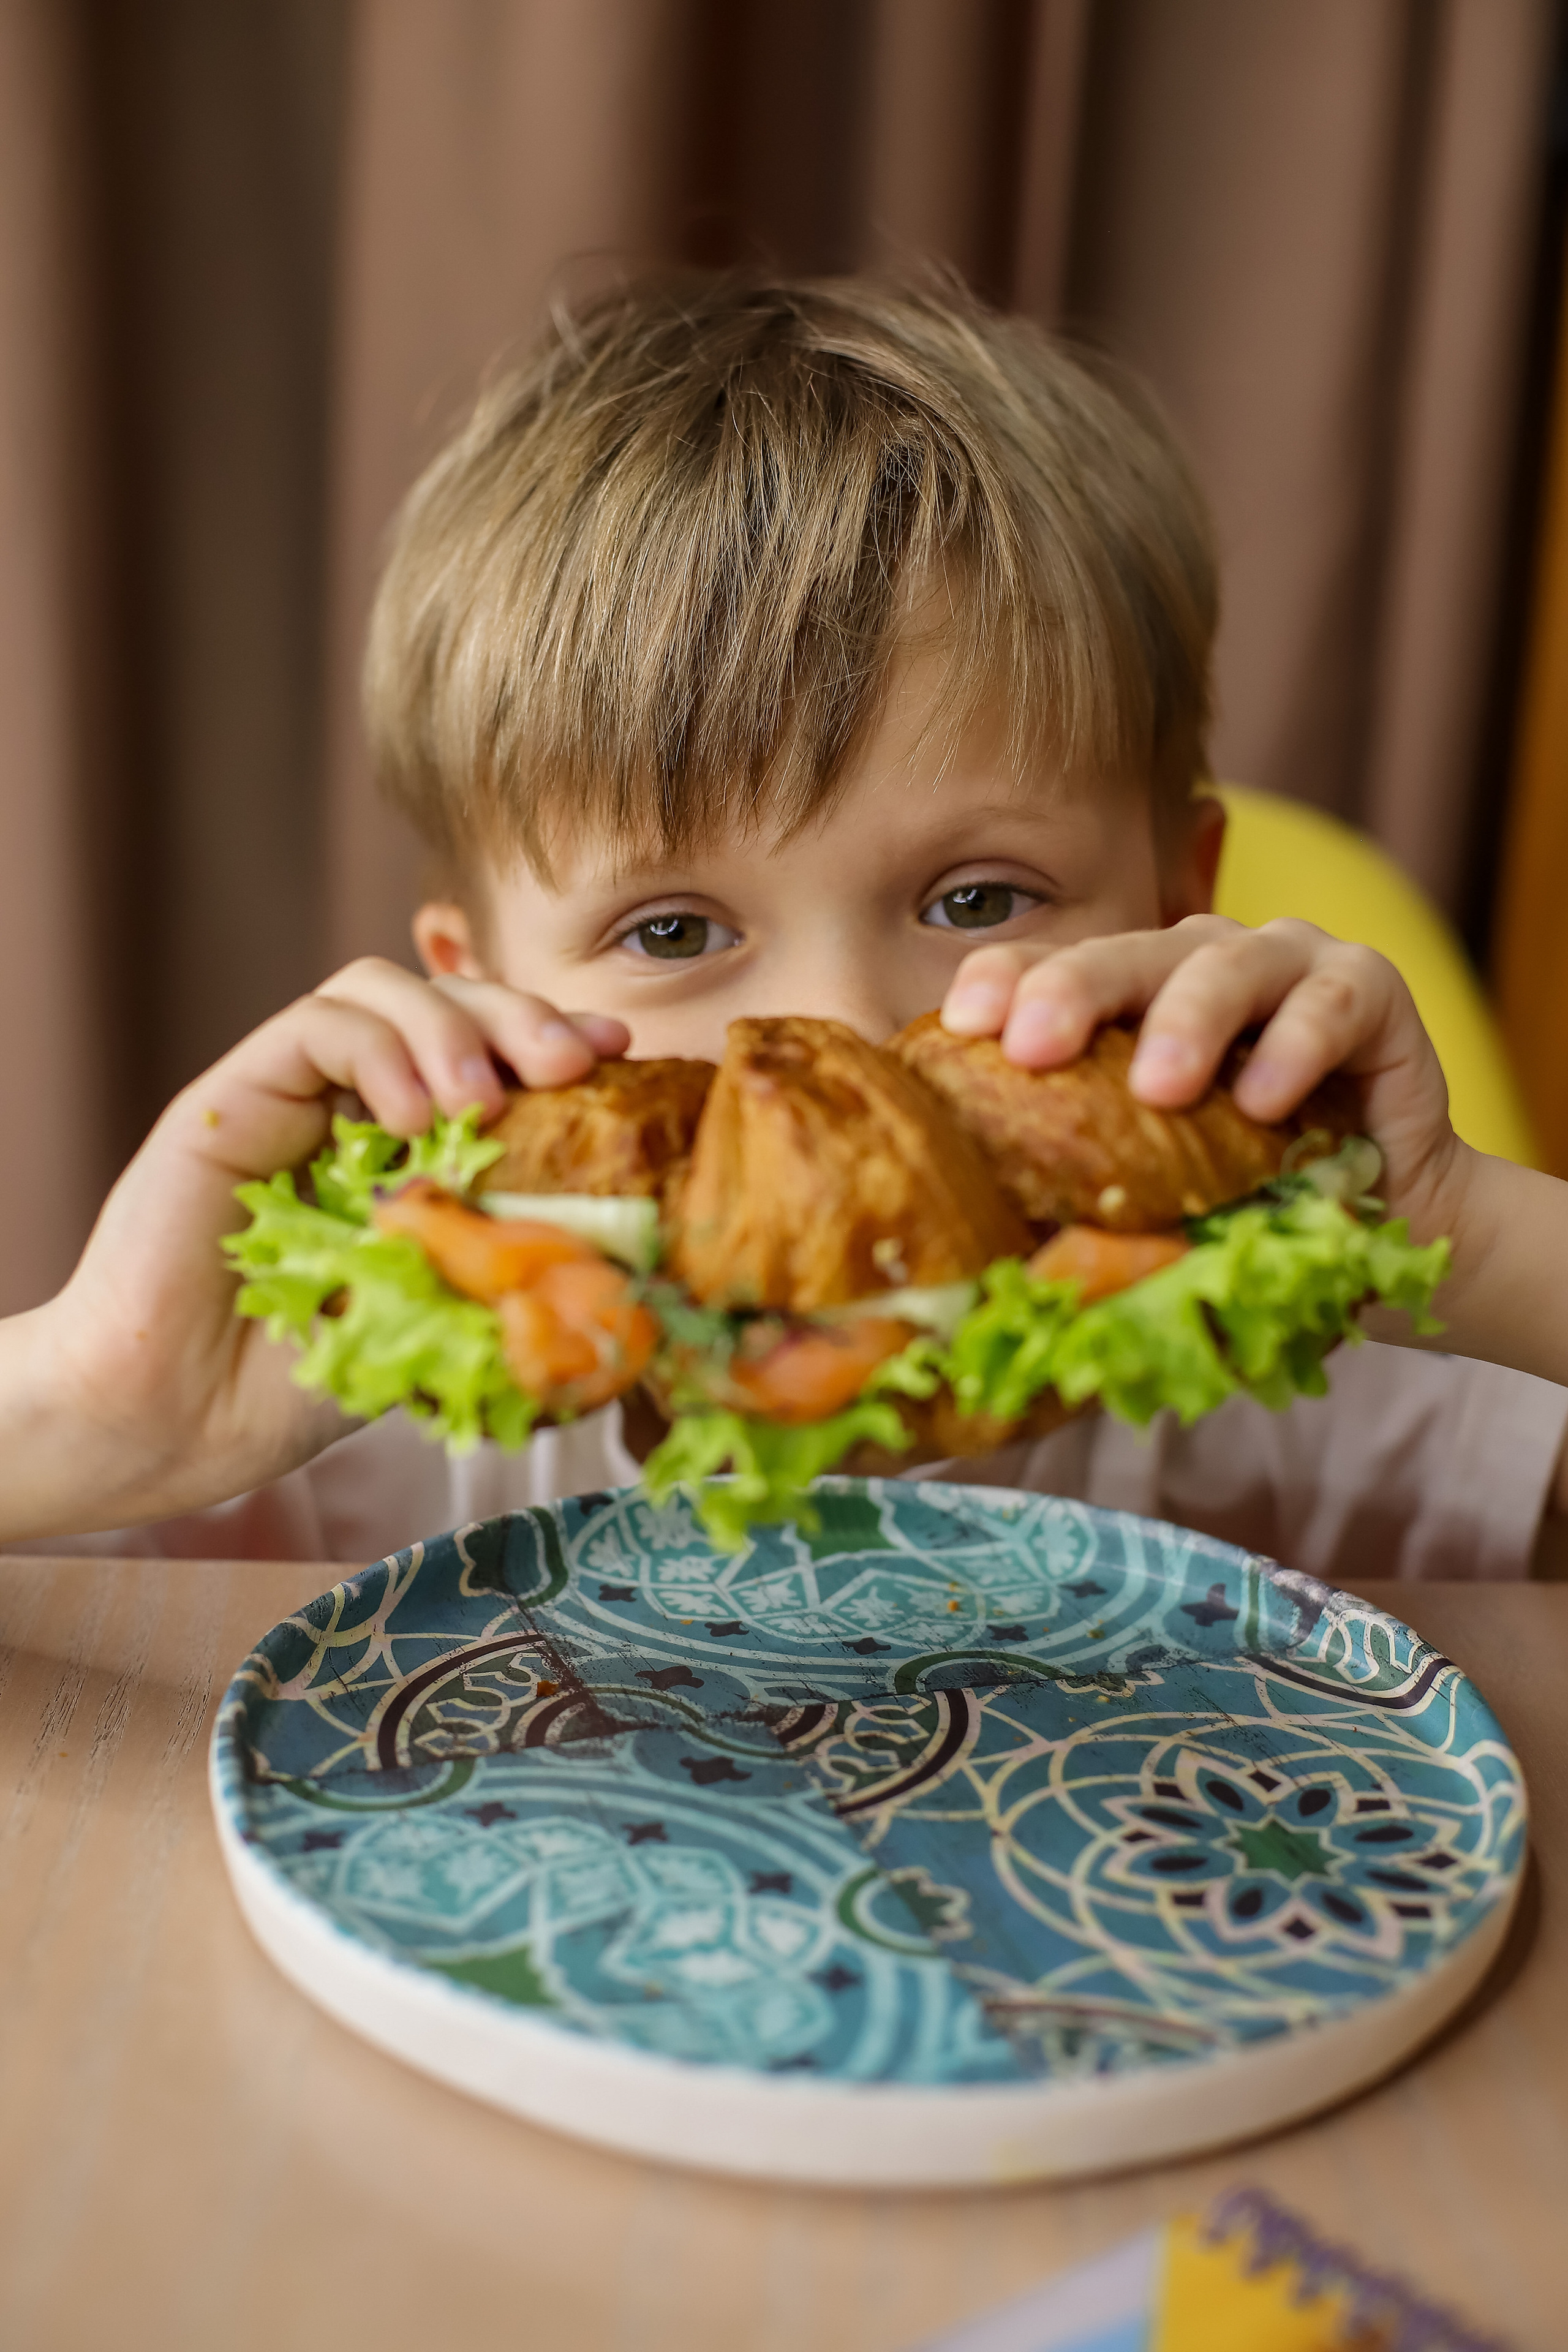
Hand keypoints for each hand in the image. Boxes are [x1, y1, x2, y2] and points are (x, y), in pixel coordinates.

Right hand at [2, 960, 627, 1541]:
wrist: (175, 1419)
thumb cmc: (298, 1384)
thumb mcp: (436, 1319)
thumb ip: (501, 1268)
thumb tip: (617, 1251)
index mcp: (413, 1148)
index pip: (495, 1054)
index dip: (558, 1043)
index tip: (618, 1060)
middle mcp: (355, 1105)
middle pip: (450, 1003)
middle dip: (523, 1017)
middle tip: (573, 1066)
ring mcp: (294, 1095)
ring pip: (382, 991)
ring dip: (453, 1026)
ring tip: (483, 1102)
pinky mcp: (236, 1097)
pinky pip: (315, 1026)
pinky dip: (378, 1049)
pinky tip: (411, 1115)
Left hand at [940, 914, 1462, 1241]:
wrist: (1394, 1224)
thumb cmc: (1256, 1207)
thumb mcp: (1155, 1199)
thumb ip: (1081, 1197)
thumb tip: (977, 1257)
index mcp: (1130, 999)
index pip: (1051, 968)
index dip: (1004, 982)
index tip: (961, 1025)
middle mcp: (1200, 961)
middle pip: (1125, 955)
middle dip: (1074, 993)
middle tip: (1033, 1047)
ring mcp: (1287, 964)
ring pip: (1226, 965)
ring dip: (1189, 1022)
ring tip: (1160, 1089)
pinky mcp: (1369, 987)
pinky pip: (1330, 1002)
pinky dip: (1296, 1047)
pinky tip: (1264, 1103)